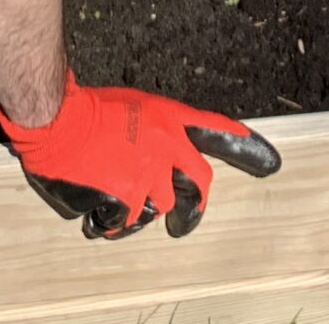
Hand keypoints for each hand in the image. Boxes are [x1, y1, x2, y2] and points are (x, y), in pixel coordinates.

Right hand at [0, 75, 280, 239]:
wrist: (58, 122)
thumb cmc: (92, 109)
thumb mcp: (138, 105)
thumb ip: (162, 126)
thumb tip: (173, 147)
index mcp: (170, 122)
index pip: (218, 131)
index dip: (246, 146)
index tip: (270, 161)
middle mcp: (166, 150)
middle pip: (198, 186)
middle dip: (195, 209)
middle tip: (184, 223)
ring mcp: (146, 178)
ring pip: (160, 209)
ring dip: (143, 211)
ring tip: (119, 201)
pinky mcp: (123, 201)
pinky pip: (126, 223)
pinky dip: (113, 221)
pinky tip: (99, 207)